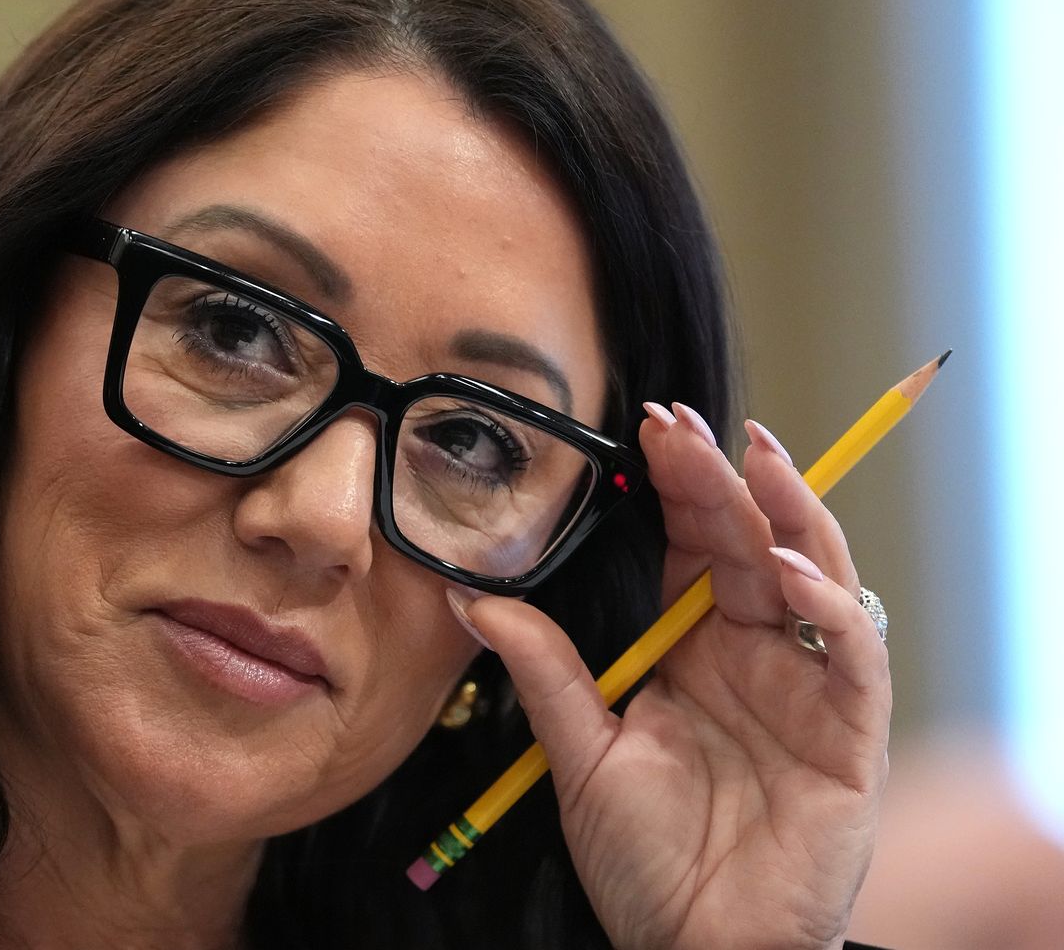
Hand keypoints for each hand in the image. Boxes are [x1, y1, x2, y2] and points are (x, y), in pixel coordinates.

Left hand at [453, 403, 888, 949]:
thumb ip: (541, 670)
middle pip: (750, 542)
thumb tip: (467, 596)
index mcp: (695, 649)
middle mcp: (755, 656)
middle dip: (721, 477)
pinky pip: (853, 655)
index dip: (678, 485)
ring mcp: (808, 691)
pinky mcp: (851, 736)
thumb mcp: (579, 753)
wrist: (693, 949)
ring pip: (816, 576)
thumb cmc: (645, 861)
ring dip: (789, 514)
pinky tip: (786, 574)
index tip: (646, 426)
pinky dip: (825, 609)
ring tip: (752, 458)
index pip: (695, 545)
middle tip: (683, 423)